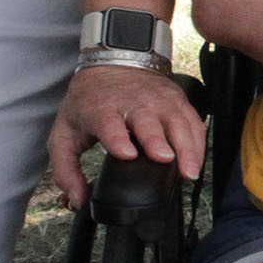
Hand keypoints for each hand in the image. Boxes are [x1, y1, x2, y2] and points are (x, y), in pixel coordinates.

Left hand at [47, 64, 207, 208]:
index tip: (127, 154)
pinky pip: (192, 120)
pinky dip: (198, 141)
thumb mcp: (64, 133)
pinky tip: (197, 161)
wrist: (111, 62)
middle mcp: (133, 102)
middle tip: (165, 159)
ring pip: (177, 121)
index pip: (109, 124)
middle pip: (148, 121)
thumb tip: (77, 200)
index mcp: (101, 109)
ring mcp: (158, 99)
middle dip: (157, 139)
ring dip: (185, 145)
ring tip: (189, 171)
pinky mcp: (176, 99)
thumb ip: (65, 171)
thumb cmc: (89, 101)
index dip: (118, 139)